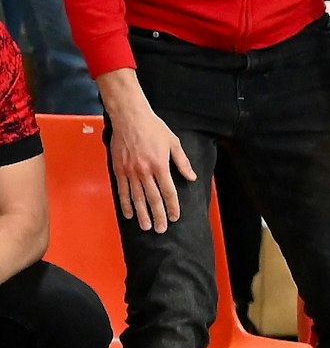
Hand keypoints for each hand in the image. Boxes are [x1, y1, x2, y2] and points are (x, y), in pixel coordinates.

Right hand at [108, 96, 196, 231]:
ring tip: (146, 226)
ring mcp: (130, 172)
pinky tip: (129, 214)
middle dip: (158, 215)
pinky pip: (123, 191)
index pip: (168, 191)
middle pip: (153, 198)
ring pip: (137, 198)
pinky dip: (126, 204)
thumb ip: (182, 162)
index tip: (175, 217)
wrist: (130, 118)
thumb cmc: (154, 128)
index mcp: (160, 165)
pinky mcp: (119, 170)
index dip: (173, 206)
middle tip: (161, 229)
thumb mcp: (173, 142)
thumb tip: (191, 177)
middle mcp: (145, 171)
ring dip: (142, 214)